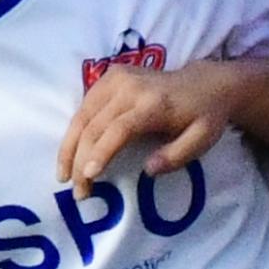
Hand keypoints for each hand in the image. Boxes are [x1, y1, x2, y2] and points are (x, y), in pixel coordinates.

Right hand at [57, 51, 268, 187]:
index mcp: (154, 103)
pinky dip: (75, 129)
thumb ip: (177, 156)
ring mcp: (118, 78)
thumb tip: (148, 170)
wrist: (206, 82)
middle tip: (78, 192)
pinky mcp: (110, 76)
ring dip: (69, 146)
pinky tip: (71, 151)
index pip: (119, 128)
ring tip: (63, 174)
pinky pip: (85, 104)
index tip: (88, 176)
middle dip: (80, 160)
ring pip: (83, 114)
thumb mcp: (203, 139)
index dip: (100, 152)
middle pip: (95, 124)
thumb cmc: (204, 116)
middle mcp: (131, 87)